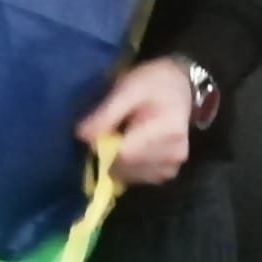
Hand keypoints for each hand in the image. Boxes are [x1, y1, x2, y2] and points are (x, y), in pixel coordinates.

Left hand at [77, 58, 191, 185]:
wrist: (180, 87)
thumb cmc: (153, 83)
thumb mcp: (128, 89)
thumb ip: (106, 113)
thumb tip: (81, 136)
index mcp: (168, 131)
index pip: (124, 155)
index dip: (104, 146)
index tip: (99, 132)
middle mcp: (174, 154)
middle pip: (125, 167)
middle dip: (109, 154)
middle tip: (111, 131)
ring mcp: (172, 166)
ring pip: (129, 176)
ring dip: (117, 161)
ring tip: (124, 136)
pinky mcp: (167, 173)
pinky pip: (138, 178)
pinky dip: (128, 167)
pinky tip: (131, 148)